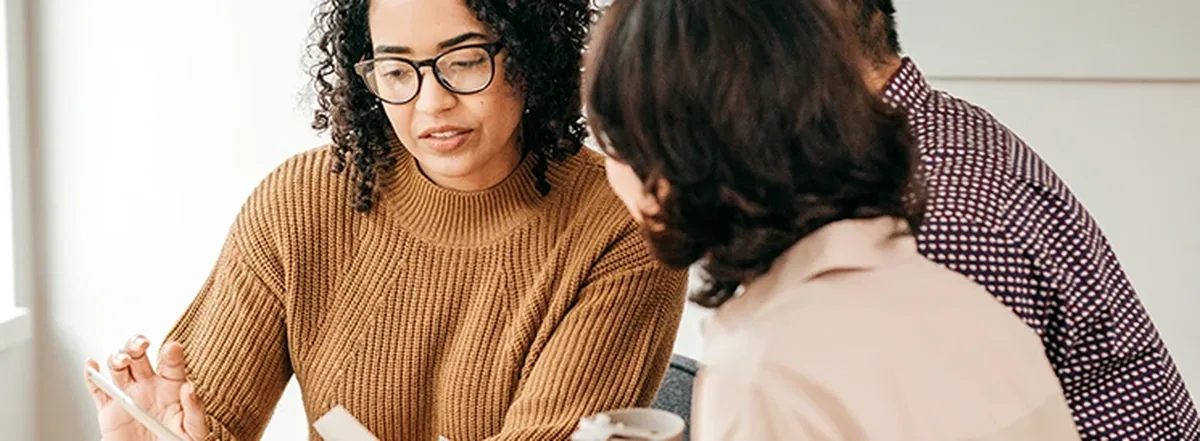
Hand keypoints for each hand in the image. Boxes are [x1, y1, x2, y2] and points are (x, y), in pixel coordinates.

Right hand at [84, 335, 209, 440]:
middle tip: (141, 344)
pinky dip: (91, 375)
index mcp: (171, 389)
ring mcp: (128, 395)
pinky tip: (92, 365)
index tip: (173, 347)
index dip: (172, 353)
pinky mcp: (109, 410)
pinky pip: (97, 389)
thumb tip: (189, 388)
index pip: (172, 364)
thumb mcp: (193, 430)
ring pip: (118, 367)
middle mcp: (148, 387)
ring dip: (117, 357)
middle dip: (137, 344)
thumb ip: (194, 410)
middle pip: (140, 356)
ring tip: (123, 360)